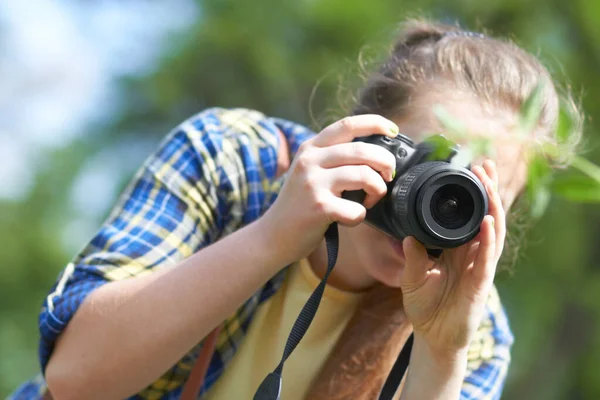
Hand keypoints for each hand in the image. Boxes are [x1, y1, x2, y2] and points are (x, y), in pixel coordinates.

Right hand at [261, 115, 397, 265]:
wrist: (274, 234)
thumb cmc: (301, 204)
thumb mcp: (310, 171)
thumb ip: (334, 158)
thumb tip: (377, 153)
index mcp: (311, 147)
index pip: (347, 125)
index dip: (375, 123)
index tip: (394, 131)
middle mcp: (310, 161)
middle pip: (362, 150)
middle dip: (386, 162)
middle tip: (388, 176)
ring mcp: (313, 183)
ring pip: (364, 175)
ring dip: (377, 190)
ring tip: (370, 200)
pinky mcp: (318, 207)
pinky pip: (357, 209)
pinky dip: (361, 216)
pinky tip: (350, 218)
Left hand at [399, 160, 504, 353]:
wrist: (433, 337)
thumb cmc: (425, 307)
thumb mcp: (412, 277)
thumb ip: (412, 256)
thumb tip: (407, 235)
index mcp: (457, 249)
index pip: (469, 215)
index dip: (473, 193)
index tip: (470, 169)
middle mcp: (472, 254)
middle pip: (486, 216)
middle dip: (487, 190)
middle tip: (484, 164)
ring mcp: (479, 267)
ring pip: (492, 231)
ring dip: (492, 206)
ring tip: (489, 182)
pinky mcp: (481, 283)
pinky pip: (487, 257)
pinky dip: (489, 238)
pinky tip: (488, 221)